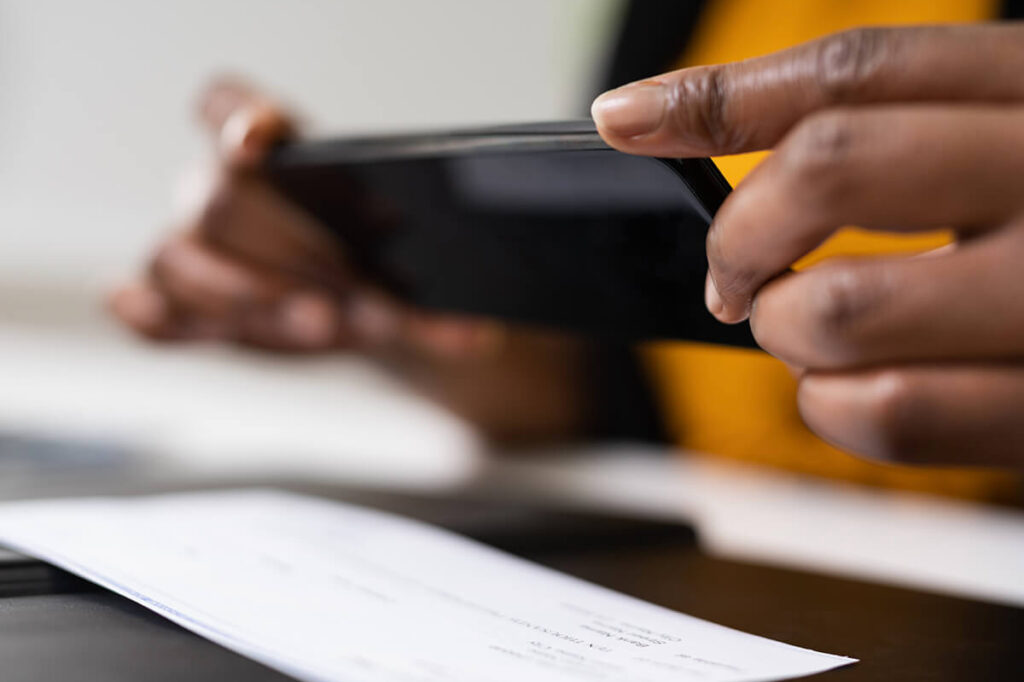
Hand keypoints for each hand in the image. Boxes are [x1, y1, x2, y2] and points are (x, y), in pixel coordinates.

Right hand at [110, 78, 588, 441]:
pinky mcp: (197, 312)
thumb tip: (489, 305)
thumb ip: (441, 259)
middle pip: (216, 198)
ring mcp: (205, 254)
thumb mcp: (423, 248)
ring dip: (248, 297)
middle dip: (284, 253)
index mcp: (278, 149)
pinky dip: (149, 316)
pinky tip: (154, 315)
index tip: (263, 141)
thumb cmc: (394, 260)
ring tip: (316, 325)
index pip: (224, 103)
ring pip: (179, 256)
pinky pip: (147, 310)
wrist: (381, 309)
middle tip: (340, 298)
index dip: (235, 116)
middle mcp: (227, 191)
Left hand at [592, 24, 1023, 466]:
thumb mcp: (1020, 142)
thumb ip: (904, 133)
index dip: (717, 95)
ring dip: (783, 333)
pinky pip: (887, 412)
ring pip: (837, 307)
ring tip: (808, 335)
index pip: (854, 72)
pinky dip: (830, 407)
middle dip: (742, 236)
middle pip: (827, 170)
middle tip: (736, 275)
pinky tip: (849, 389)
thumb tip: (699, 129)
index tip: (627, 115)